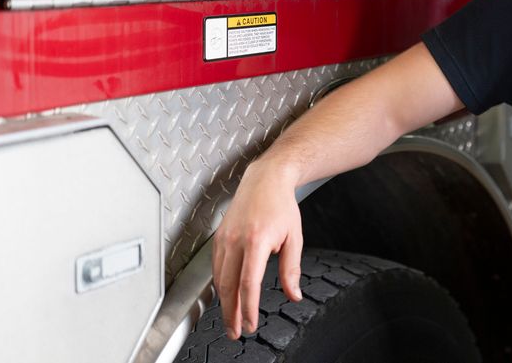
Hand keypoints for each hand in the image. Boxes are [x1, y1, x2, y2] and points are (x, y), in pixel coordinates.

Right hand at [211, 160, 303, 339]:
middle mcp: (236, 239)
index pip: (249, 283)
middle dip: (231, 313)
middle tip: (236, 332)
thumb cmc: (281, 205)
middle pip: (229, 286)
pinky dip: (219, 285)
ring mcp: (224, 238)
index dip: (248, 308)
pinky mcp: (218, 237)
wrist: (265, 179)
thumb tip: (294, 295)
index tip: (251, 324)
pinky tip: (226, 295)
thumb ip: (291, 269)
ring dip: (224, 302)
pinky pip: (216, 267)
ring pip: (219, 278)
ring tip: (231, 319)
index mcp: (257, 240)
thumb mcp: (294, 237)